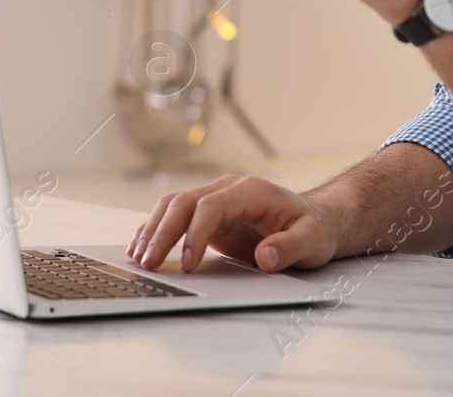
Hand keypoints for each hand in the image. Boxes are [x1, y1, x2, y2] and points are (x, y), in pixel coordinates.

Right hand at [126, 174, 340, 272]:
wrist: (313, 220)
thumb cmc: (312, 229)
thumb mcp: (312, 240)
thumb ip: (291, 247)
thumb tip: (266, 257)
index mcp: (251, 191)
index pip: (211, 206)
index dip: (194, 233)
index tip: (186, 263)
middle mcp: (228, 190)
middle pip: (184, 202)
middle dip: (163, 232)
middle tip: (149, 263)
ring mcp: (215, 199)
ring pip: (173, 206)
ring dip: (153, 230)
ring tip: (139, 258)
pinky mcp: (208, 214)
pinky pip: (174, 215)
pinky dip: (156, 229)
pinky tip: (141, 247)